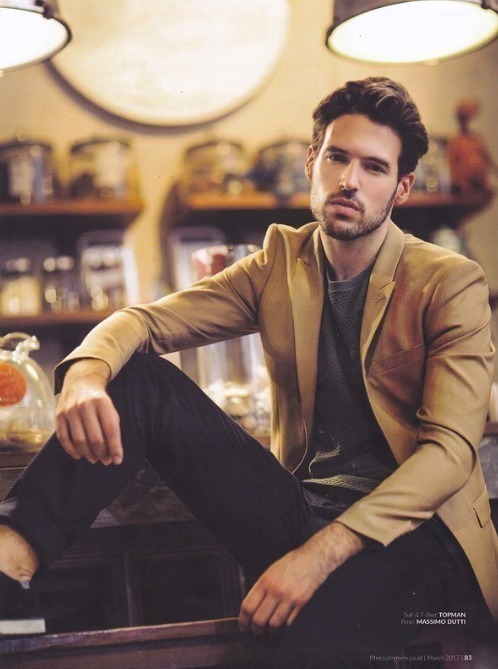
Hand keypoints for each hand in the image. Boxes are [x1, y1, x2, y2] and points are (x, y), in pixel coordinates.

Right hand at [55, 359, 121, 464]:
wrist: (80, 382)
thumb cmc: (99, 400)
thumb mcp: (110, 409)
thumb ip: (113, 429)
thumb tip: (114, 454)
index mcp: (102, 403)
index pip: (110, 430)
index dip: (115, 447)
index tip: (118, 460)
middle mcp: (85, 406)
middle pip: (94, 437)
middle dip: (102, 453)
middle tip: (106, 461)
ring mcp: (70, 410)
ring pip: (79, 440)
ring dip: (88, 454)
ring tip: (94, 459)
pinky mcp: (58, 415)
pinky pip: (63, 437)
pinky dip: (71, 450)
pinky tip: (79, 455)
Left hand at [239, 521, 364, 634]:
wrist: (312, 559)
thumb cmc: (291, 563)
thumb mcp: (271, 570)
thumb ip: (261, 587)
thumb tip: (251, 606)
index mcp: (265, 581)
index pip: (248, 606)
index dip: (243, 620)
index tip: (243, 624)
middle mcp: (276, 591)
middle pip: (259, 619)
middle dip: (255, 629)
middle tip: (255, 630)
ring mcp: (289, 598)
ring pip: (274, 624)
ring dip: (270, 630)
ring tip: (270, 628)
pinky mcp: (300, 604)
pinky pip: (288, 622)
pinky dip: (284, 625)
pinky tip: (283, 621)